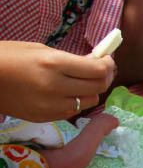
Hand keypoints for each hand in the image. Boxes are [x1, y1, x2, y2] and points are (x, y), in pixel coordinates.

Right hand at [0, 42, 115, 121]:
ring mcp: (51, 105)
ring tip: (83, 82)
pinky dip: (76, 102)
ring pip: (89, 102)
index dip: (108, 65)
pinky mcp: (45, 117)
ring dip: (91, 92)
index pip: (97, 70)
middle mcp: (55, 86)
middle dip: (104, 78)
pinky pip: (72, 111)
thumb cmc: (8, 57)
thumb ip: (69, 60)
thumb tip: (94, 65)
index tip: (107, 61)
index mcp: (53, 63)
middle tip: (101, 71)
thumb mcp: (40, 50)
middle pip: (98, 88)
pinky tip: (68, 93)